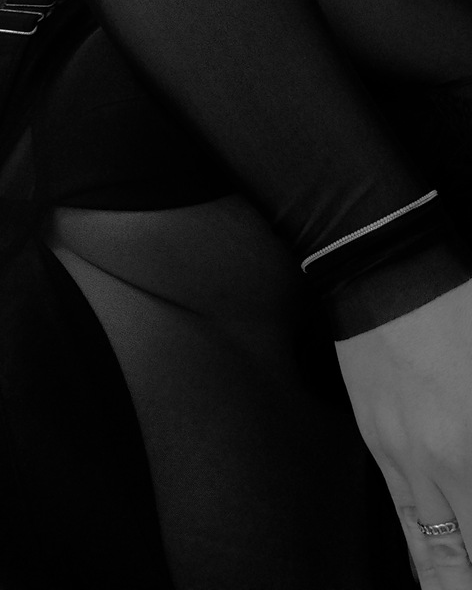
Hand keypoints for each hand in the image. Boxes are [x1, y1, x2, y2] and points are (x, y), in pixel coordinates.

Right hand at [335, 279, 471, 588]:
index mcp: (469, 448)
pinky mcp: (373, 437)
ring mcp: (396, 453)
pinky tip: (426, 563)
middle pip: (461, 557)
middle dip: (467, 586)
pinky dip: (418, 549)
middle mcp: (432, 463)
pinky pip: (399, 510)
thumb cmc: (448, 306)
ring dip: (446, 581)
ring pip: (425, 544)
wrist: (379, 277)